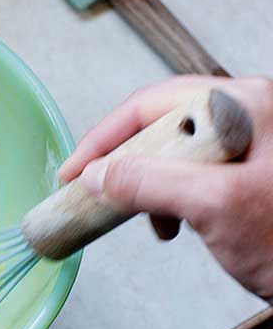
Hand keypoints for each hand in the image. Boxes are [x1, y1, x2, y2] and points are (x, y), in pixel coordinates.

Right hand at [59, 75, 272, 299]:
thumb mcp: (216, 208)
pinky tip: (175, 226)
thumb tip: (97, 175)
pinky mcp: (256, 176)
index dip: (105, 138)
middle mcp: (253, 115)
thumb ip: (149, 183)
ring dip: (151, 185)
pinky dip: (175, 200)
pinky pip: (198, 174)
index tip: (74, 173)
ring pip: (178, 152)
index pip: (153, 103)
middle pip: (164, 125)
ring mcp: (256, 146)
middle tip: (97, 194)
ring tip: (150, 221)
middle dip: (127, 162)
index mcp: (249, 104)